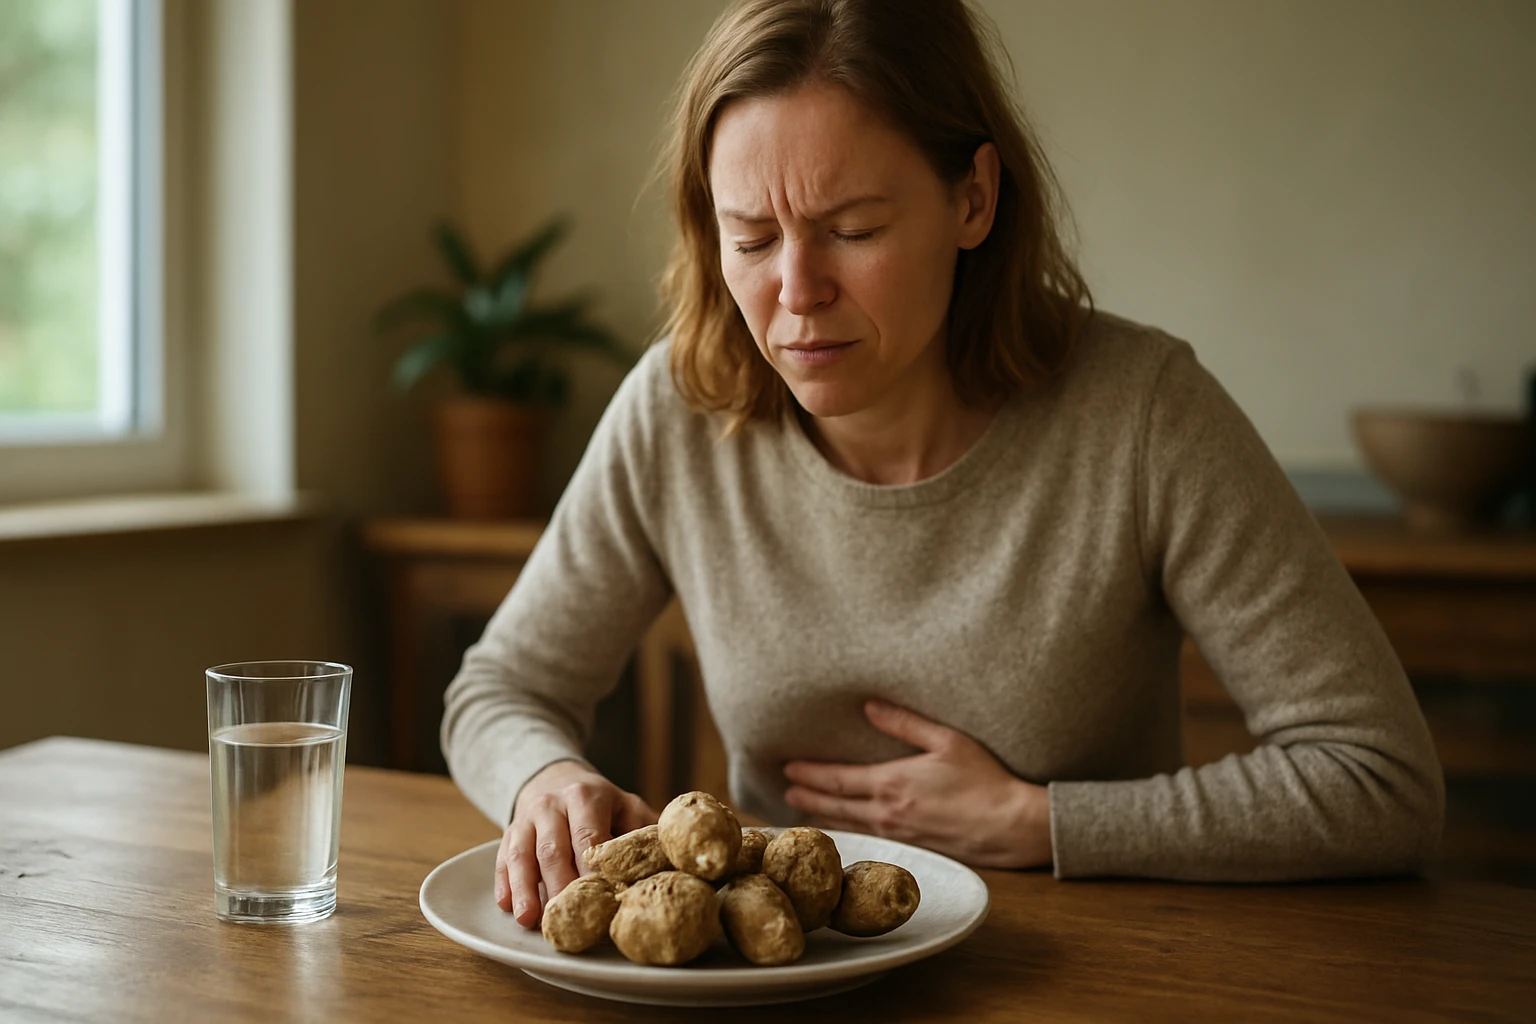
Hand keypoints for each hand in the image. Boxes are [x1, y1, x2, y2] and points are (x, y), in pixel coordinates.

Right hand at [496, 760, 656, 927]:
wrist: (555, 777)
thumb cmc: (600, 803)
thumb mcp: (625, 806)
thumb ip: (642, 832)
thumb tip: (667, 862)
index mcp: (586, 797)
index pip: (587, 836)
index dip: (591, 869)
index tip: (600, 897)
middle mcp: (552, 805)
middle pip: (553, 849)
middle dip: (558, 885)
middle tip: (565, 918)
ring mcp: (526, 818)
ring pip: (522, 854)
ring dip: (524, 888)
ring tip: (528, 920)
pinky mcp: (508, 832)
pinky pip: (502, 857)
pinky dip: (504, 882)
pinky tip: (506, 906)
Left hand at [782, 700, 1051, 868]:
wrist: (1011, 825)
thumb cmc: (984, 779)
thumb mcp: (946, 740)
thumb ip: (905, 723)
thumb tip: (869, 706)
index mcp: (892, 783)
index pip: (839, 780)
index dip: (811, 775)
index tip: (789, 768)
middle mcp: (888, 812)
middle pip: (837, 806)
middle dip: (809, 798)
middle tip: (785, 793)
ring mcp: (900, 834)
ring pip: (851, 825)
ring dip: (825, 817)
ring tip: (804, 811)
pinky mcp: (914, 848)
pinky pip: (870, 839)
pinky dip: (850, 833)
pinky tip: (845, 831)